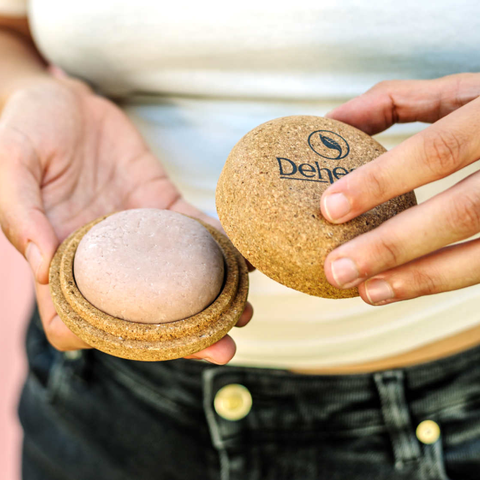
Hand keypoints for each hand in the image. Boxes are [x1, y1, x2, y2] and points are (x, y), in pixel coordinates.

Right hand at [0, 77, 251, 362]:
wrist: (66, 98)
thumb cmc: (28, 126)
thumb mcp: (11, 160)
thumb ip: (20, 210)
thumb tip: (40, 265)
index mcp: (60, 255)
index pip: (74, 319)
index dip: (101, 340)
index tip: (144, 348)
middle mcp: (103, 255)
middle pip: (140, 311)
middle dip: (180, 335)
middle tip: (223, 347)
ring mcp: (136, 234)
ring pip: (175, 279)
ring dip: (211, 300)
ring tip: (245, 312)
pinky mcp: (161, 206)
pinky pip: (194, 232)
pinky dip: (221, 246)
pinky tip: (246, 258)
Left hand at [320, 73, 479, 304]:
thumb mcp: (457, 92)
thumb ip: (395, 103)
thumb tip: (330, 124)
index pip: (437, 150)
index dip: (381, 181)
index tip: (330, 209)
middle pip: (461, 211)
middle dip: (392, 246)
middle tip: (337, 270)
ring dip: (420, 278)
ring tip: (368, 291)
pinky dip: (445, 280)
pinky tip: (405, 287)